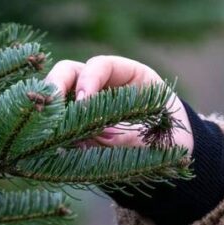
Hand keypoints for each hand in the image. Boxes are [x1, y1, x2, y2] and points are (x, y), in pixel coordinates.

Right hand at [44, 55, 193, 154]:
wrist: (172, 159)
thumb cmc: (169, 140)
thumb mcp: (155, 137)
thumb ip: (128, 136)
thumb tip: (96, 134)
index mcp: (131, 76)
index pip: (101, 65)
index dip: (88, 80)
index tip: (83, 102)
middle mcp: (104, 85)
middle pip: (69, 72)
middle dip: (56, 88)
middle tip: (52, 112)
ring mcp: (86, 104)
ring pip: (57, 97)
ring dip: (51, 113)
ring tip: (51, 134)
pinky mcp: (76, 127)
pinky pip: (58, 124)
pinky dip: (52, 133)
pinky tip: (54, 149)